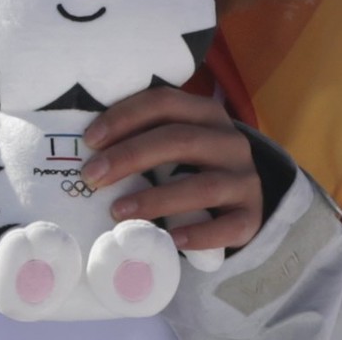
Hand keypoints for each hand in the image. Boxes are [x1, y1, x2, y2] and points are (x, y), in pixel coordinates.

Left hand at [81, 87, 263, 251]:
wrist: (241, 199)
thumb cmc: (192, 166)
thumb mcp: (174, 142)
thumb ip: (144, 135)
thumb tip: (89, 147)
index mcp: (207, 113)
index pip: (164, 102)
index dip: (125, 117)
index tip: (90, 140)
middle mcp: (231, 141)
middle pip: (180, 140)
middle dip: (131, 156)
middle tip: (93, 177)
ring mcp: (246, 180)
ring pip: (204, 186)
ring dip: (156, 199)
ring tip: (117, 212)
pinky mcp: (252, 216)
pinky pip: (229, 227)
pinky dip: (199, 234)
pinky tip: (171, 240)